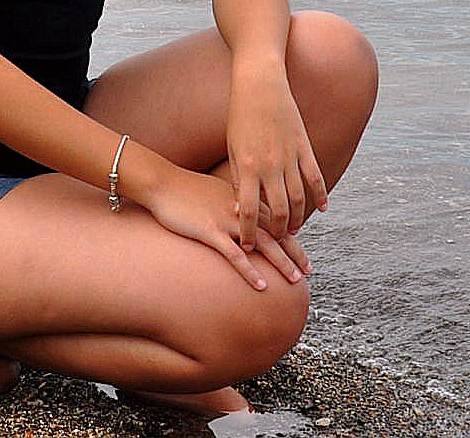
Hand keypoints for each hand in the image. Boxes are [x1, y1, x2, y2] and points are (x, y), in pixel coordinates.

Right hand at [142, 166, 309, 289]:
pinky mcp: (210, 231)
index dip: (292, 237)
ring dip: (281, 262)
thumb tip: (243, 216)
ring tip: (294, 279)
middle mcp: (241, 209)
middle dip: (294, 252)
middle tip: (308, 271)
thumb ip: (233, 203)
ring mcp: (226, 220)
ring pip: (262, 244)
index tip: (302, 253)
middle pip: (275, 232)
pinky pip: (235, 255)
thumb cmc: (185, 189)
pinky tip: (261, 285)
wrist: (162, 183)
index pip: (275, 220)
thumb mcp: (216, 192)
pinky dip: (250, 271)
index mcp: (244, 199)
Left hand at [225, 63, 328, 250]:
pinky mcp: (304, 146)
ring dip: (298, 218)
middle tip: (277, 243)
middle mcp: (270, 165)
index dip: (250, 233)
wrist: (260, 84)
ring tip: (294, 230)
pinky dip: (320, 195)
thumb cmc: (240, 117)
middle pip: (278, 210)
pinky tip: (322, 209)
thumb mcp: (233, 148)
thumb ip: (239, 178)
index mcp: (248, 166)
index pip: (249, 211)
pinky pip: (315, 176)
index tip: (250, 246)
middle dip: (277, 231)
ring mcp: (290, 156)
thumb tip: (241, 209)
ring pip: (299, 197)